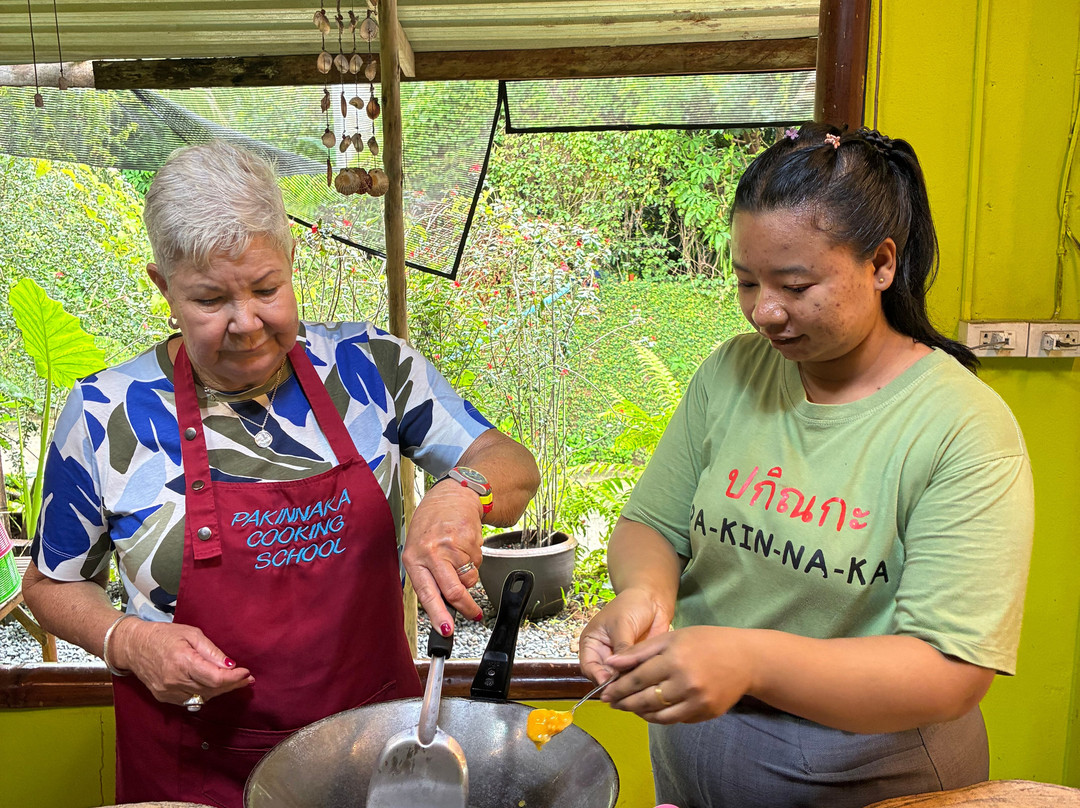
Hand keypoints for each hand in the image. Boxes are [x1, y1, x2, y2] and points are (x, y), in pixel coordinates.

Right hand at [113, 617, 253, 706]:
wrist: (133, 646)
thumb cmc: (163, 635)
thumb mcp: (191, 634)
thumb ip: (211, 651)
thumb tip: (230, 664)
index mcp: (182, 662)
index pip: (215, 678)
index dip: (234, 678)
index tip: (246, 672)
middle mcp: (175, 681)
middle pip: (211, 690)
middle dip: (232, 684)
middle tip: (246, 678)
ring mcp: (168, 692)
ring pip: (203, 697)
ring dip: (220, 691)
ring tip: (234, 681)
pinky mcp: (164, 698)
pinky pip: (191, 700)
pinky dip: (205, 694)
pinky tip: (213, 686)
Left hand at [403, 480, 485, 631]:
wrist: (451, 496)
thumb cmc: (431, 525)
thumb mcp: (418, 550)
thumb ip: (427, 577)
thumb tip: (441, 606)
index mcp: (413, 558)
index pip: (427, 594)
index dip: (438, 615)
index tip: (446, 630)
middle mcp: (431, 553)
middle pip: (453, 591)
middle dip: (466, 608)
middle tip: (473, 615)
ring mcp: (451, 546)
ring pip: (468, 580)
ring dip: (469, 579)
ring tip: (460, 562)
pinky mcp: (469, 540)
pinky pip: (477, 564)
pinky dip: (474, 562)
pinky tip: (465, 547)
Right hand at [578, 588, 671, 683]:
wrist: (653, 598)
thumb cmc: (631, 605)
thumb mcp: (622, 625)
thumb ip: (620, 648)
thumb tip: (617, 671)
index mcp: (592, 643)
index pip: (589, 666)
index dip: (597, 676)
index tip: (609, 683)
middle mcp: (604, 654)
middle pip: (603, 677)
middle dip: (612, 684)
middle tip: (624, 687)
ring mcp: (620, 660)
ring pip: (619, 680)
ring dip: (626, 684)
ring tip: (636, 685)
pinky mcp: (636, 663)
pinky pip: (635, 676)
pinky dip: (638, 680)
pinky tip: (646, 681)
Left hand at [600, 626, 752, 723]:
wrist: (746, 659)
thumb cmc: (706, 642)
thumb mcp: (672, 637)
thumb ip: (640, 651)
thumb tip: (611, 663)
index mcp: (675, 659)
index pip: (638, 678)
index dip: (618, 687)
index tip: (605, 692)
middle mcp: (685, 683)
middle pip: (645, 700)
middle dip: (624, 703)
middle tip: (611, 704)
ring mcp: (697, 701)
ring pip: (658, 715)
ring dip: (639, 713)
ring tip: (628, 708)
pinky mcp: (705, 713)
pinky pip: (675, 719)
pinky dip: (659, 717)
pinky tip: (650, 711)